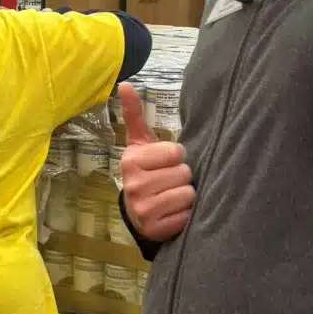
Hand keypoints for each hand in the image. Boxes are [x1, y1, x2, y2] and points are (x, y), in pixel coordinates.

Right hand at [117, 83, 193, 243]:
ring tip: (173, 195)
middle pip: (184, 173)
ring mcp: (143, 209)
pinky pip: (186, 216)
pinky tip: (173, 212)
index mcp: (131, 161)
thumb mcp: (139, 143)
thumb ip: (135, 114)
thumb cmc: (145, 171)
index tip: (166, 162)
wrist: (137, 212)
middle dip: (182, 176)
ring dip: (186, 195)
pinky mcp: (155, 229)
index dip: (177, 156)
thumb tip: (124, 84)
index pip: (176, 152)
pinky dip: (185, 215)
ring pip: (187, 194)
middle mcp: (134, 185)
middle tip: (170, 180)